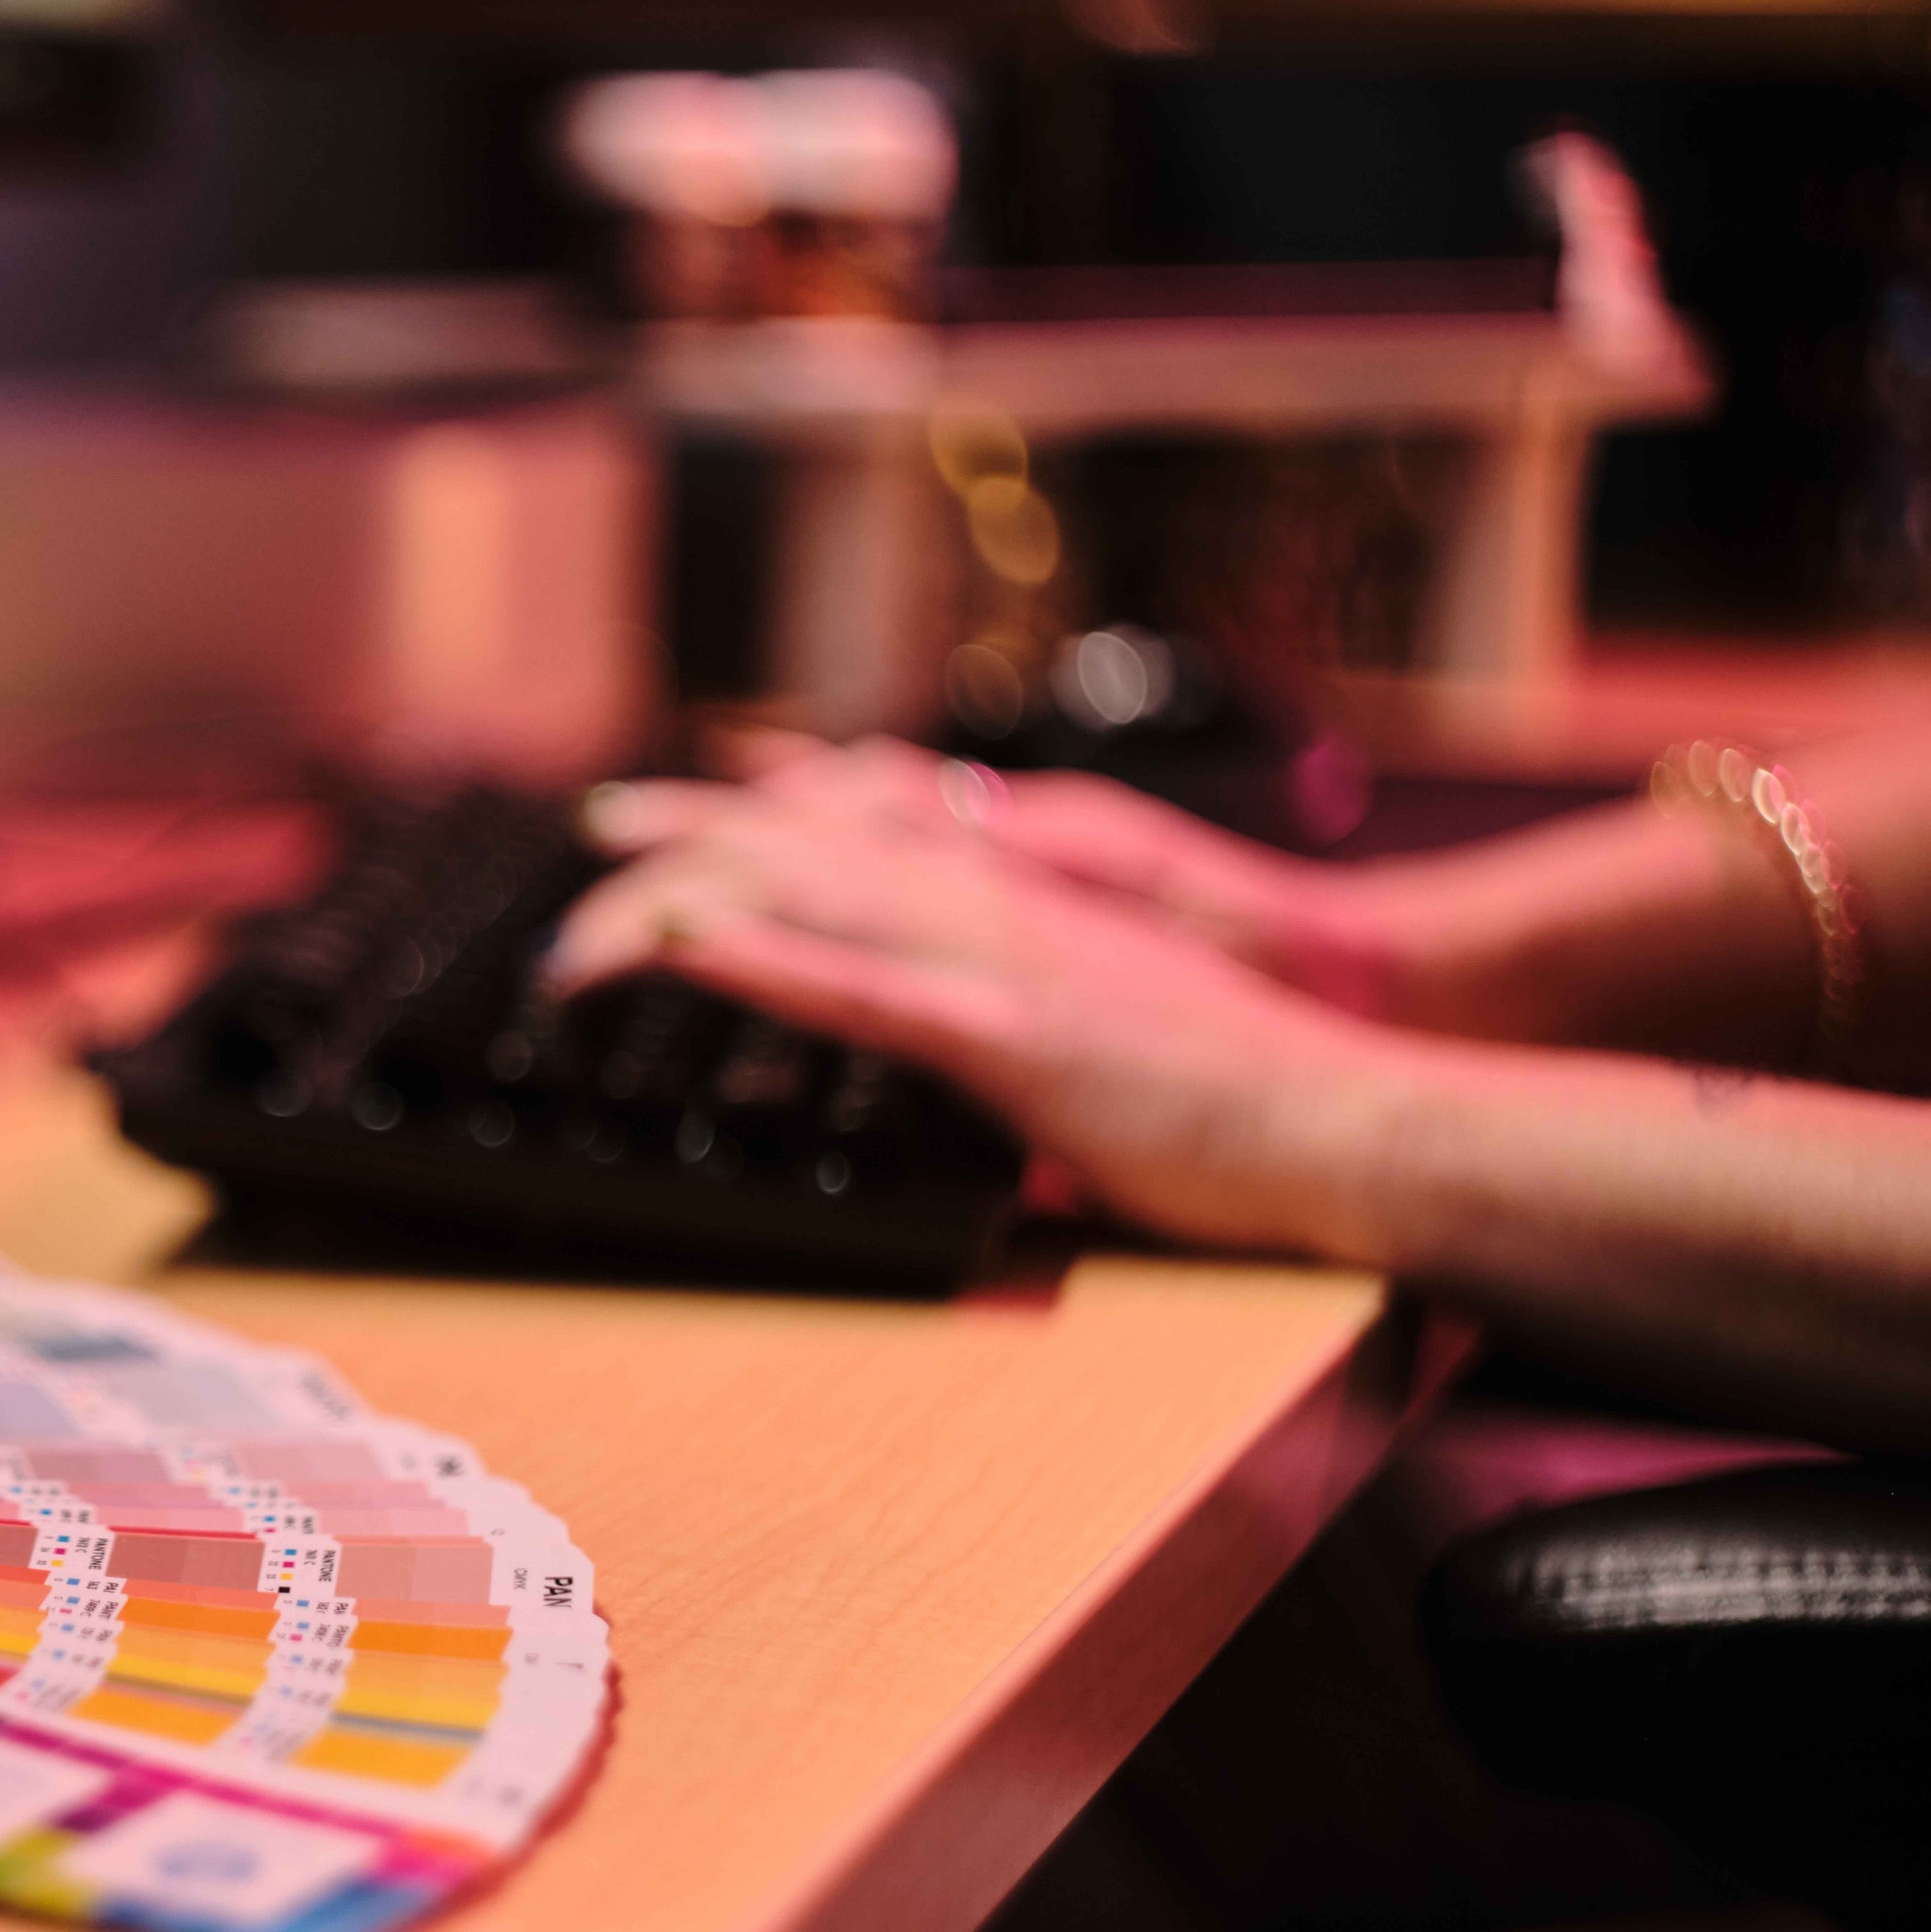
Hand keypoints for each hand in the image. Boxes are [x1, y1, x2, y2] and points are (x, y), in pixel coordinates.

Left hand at [549, 780, 1409, 1258]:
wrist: (1349, 1121)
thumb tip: (970, 1046)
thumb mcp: (1105, 1037)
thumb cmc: (1242, 1101)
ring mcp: (1002, 962)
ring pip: (807, 896)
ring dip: (678, 902)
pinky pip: (863, 988)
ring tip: (580, 920)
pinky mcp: (1015, 1036)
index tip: (676, 812)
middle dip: (685, 833)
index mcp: (1021, 902)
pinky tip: (686, 944)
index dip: (760, 810)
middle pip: (806, 841)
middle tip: (591, 826)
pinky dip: (763, 958)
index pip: (860, 830)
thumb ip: (1025, 1022)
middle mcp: (998, 904)